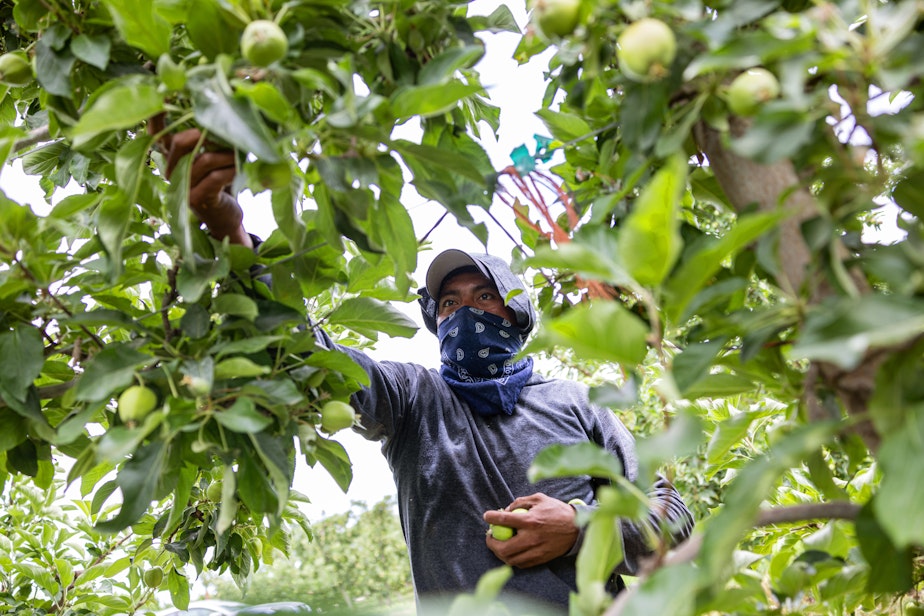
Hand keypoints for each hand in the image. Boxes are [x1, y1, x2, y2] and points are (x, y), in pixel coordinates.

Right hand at [147, 114, 251, 247]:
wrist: (226, 217)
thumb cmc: (221, 181)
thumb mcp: (213, 157)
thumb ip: (211, 138)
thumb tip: (224, 107)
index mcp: (171, 157)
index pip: (156, 133)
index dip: (157, 115)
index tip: (165, 92)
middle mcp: (171, 171)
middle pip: (181, 142)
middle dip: (207, 132)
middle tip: (228, 130)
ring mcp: (182, 187)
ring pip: (203, 159)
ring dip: (226, 153)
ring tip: (241, 152)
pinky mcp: (198, 199)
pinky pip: (215, 177)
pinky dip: (231, 170)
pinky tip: (240, 169)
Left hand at [483, 493, 578, 567]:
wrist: (576, 528)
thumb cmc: (556, 511)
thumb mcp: (539, 499)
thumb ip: (520, 502)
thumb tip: (506, 510)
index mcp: (531, 521)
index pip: (505, 520)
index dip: (492, 518)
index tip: (487, 516)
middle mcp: (532, 538)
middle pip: (503, 547)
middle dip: (491, 543)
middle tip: (490, 536)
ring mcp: (536, 551)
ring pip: (510, 559)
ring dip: (500, 553)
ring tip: (498, 545)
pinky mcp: (540, 559)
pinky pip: (521, 563)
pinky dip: (512, 558)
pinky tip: (510, 551)